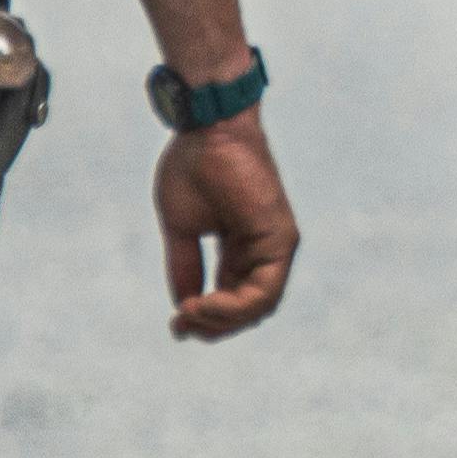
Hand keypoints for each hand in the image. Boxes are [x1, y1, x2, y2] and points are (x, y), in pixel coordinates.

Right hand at [152, 110, 295, 341]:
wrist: (208, 129)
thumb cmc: (194, 167)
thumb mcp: (182, 229)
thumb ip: (185, 268)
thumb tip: (183, 306)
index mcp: (242, 247)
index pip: (232, 297)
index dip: (206, 317)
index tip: (176, 324)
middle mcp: (264, 250)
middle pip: (247, 308)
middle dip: (214, 325)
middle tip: (182, 328)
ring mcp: (276, 245)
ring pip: (259, 306)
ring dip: (223, 319)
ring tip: (191, 315)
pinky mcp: (280, 239)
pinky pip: (265, 291)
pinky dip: (236, 306)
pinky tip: (206, 304)